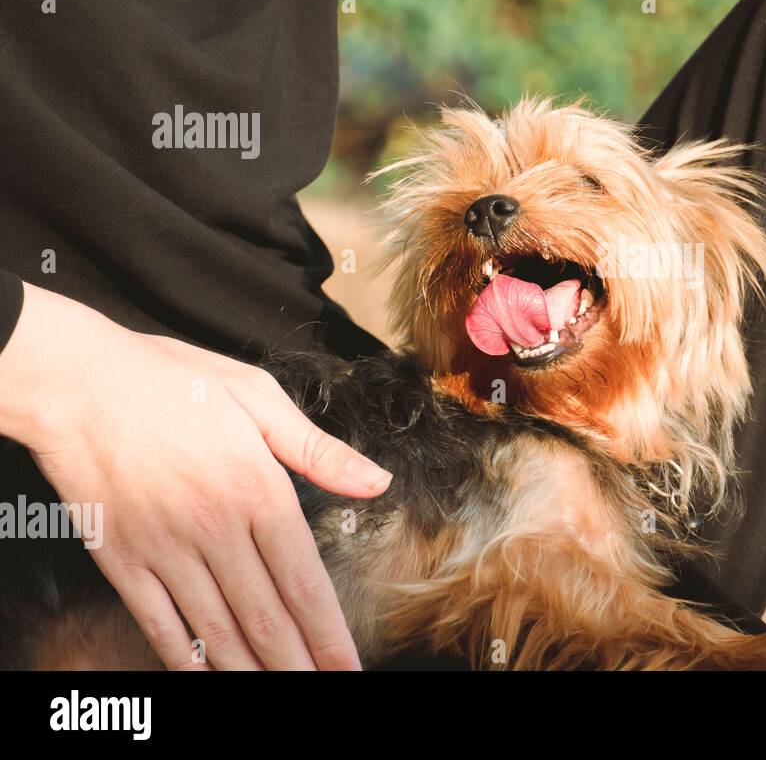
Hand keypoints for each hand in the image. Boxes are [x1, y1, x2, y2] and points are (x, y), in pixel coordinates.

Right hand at [0, 283, 390, 669]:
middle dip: (298, 664)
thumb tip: (376, 480)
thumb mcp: (257, 395)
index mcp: (257, 489)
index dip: (328, 633)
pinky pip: (159, 623)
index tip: (347, 666)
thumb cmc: (171, 381)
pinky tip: (209, 678)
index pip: (304, 580)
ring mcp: (165, 548)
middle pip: (266, 616)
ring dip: (251, 671)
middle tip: (323, 692)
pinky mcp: (122, 559)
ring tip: (277, 696)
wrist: (77, 381)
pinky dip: (186, 659)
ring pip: (217, 629)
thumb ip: (318, 450)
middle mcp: (215, 528)